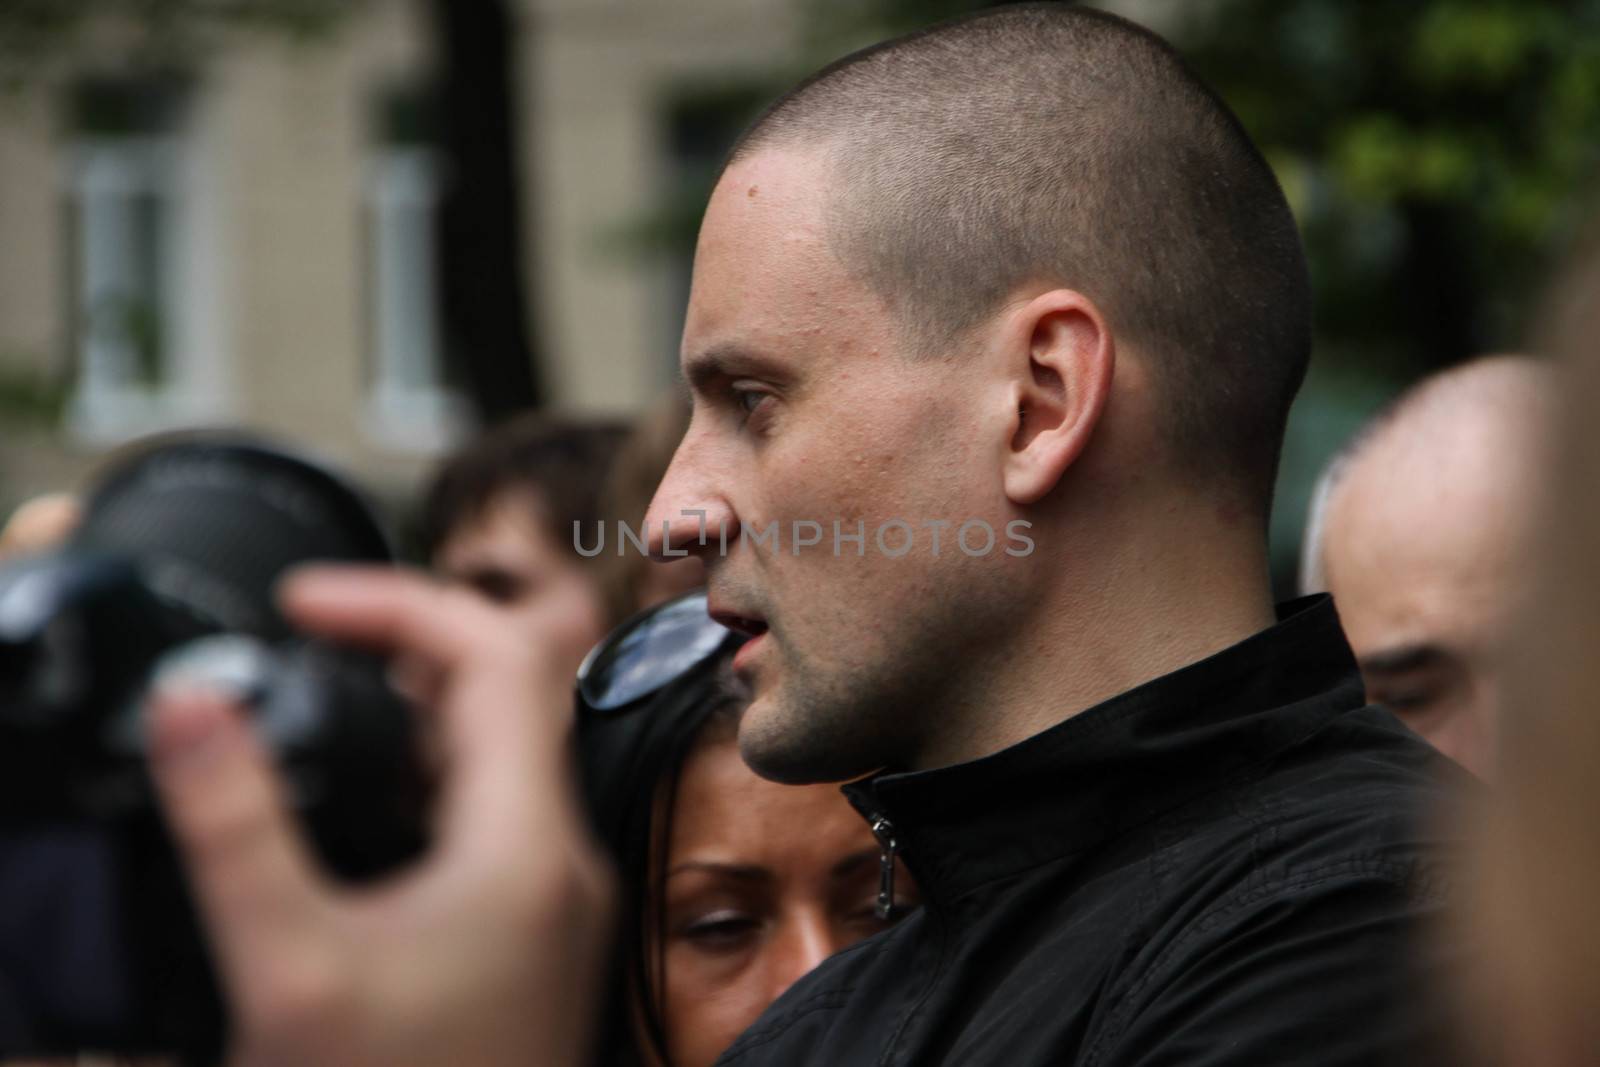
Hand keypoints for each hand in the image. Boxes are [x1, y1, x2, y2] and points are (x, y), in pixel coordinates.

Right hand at [147, 566, 613, 1066]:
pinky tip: (360, 806)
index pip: (496, 653)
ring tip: (323, 699)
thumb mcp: (287, 967)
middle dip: (408, 642)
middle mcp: (562, 860)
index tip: (303, 600)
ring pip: (503, 753)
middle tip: (308, 637)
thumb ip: (236, 825)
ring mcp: (555, 901)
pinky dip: (428, 778)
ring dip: (419, 710)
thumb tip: (193, 700)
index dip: (397, 602)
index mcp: (527, 844)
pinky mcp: (533, 938)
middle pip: (508, 690)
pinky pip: (492, 815)